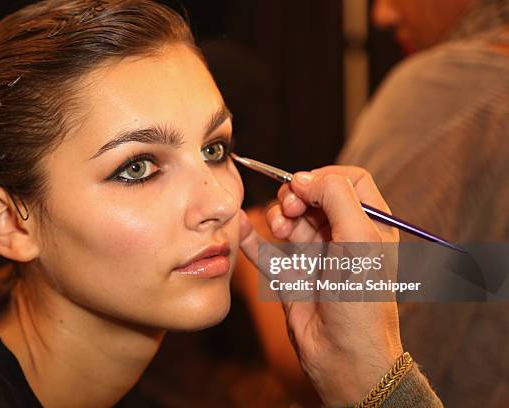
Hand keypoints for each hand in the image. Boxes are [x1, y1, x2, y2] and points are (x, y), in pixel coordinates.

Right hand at [239, 165, 402, 406]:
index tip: (306, 187)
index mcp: (371, 224)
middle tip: (291, 208)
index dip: (324, 177)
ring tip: (281, 228)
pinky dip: (252, 237)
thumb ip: (335, 197)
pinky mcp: (291, 275)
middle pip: (313, 197)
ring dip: (278, 216)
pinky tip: (242, 227)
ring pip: (290, 219)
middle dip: (297, 196)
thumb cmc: (362, 301)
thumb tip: (303, 178)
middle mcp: (343, 236)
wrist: (344, 357)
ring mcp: (315, 256)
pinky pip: (266, 249)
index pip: (349, 181)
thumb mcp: (360, 240)